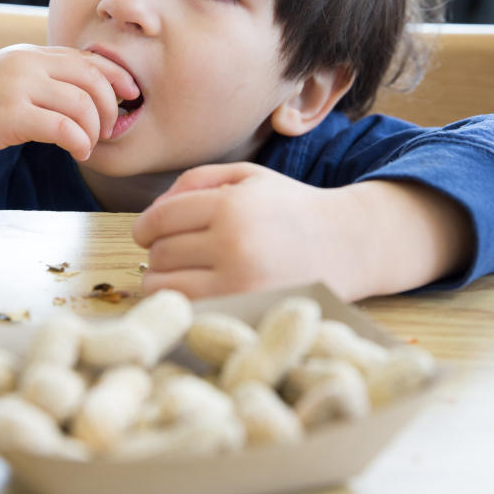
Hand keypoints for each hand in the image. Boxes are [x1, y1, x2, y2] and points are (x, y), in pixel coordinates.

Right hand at [0, 44, 138, 165]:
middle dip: (110, 106)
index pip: (86, 58)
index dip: (116, 77)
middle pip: (92, 77)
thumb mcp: (5, 82)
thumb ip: (39, 82)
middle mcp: (25, 63)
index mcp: (27, 54)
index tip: (129, 96)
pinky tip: (77, 152)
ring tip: (88, 145)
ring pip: (82, 103)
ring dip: (95, 129)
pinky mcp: (10, 115)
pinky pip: (63, 127)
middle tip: (110, 129)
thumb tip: (81, 97)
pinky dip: (80, 142)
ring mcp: (17, 87)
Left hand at [132, 163, 474, 300]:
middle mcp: (234, 247)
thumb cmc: (290, 208)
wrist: (348, 244)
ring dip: (166, 283)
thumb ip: (195, 181)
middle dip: (161, 253)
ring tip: (185, 275)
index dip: (145, 228)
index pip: (159, 220)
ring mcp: (241, 287)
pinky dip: (186, 306)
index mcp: (231, 206)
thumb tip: (151, 213)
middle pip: (160, 256)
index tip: (148, 234)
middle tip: (180, 253)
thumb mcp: (248, 177)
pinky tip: (201, 294)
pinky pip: (190, 314)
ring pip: (166, 290)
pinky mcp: (247, 315)